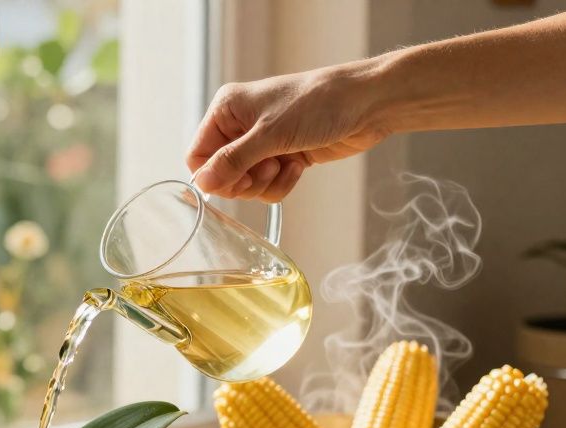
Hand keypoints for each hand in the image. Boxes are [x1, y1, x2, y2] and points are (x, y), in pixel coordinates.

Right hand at [187, 63, 390, 201]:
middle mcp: (240, 126)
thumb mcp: (270, 134)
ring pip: (245, 184)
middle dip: (243, 180)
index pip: (198, 155)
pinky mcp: (283, 157)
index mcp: (227, 110)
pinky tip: (298, 166)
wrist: (367, 105)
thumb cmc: (318, 104)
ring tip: (285, 164)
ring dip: (265, 183)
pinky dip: (281, 183)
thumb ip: (232, 161)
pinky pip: (268, 186)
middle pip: (221, 174)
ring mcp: (262, 143)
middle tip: (265, 170)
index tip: (235, 180)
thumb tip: (201, 184)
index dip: (213, 175)